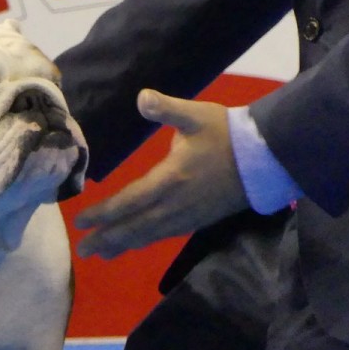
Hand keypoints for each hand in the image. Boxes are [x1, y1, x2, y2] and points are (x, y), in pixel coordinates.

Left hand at [74, 89, 248, 259]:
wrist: (268, 159)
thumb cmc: (228, 134)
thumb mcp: (196, 115)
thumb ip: (166, 108)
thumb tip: (142, 96)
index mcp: (170, 179)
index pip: (129, 200)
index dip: (104, 213)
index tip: (80, 221)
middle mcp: (175, 204)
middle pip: (134, 226)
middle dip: (107, 238)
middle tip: (82, 250)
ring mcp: (188, 216)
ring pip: (149, 235)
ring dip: (123, 244)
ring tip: (101, 253)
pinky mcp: (198, 220)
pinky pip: (165, 236)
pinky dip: (145, 241)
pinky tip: (134, 244)